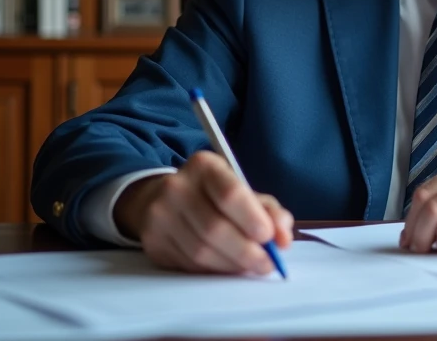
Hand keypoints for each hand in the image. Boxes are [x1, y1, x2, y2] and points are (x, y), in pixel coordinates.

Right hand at [114, 151, 293, 273]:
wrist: (160, 198)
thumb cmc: (212, 196)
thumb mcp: (241, 191)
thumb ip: (268, 211)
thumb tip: (284, 237)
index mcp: (204, 167)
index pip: (230, 194)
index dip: (252, 219)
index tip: (269, 237)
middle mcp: (177, 187)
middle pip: (215, 228)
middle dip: (246, 251)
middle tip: (267, 263)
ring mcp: (160, 215)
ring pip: (201, 252)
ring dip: (232, 265)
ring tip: (250, 267)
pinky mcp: (152, 242)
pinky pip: (188, 264)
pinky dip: (213, 270)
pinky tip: (226, 266)